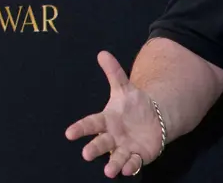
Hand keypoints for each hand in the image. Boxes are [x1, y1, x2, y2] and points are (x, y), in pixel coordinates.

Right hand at [65, 51, 162, 177]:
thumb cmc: (132, 108)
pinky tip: (130, 166)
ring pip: (115, 158)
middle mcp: (112, 137)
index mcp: (107, 121)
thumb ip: (114, 73)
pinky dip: (130, 166)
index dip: (80, 129)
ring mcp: (124, 148)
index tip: (69, 133)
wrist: (153, 120)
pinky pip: (133, 163)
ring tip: (109, 170)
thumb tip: (102, 53)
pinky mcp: (137, 156)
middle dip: (94, 149)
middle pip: (101, 143)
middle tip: (86, 154)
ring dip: (112, 164)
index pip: (91, 124)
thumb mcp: (124, 89)